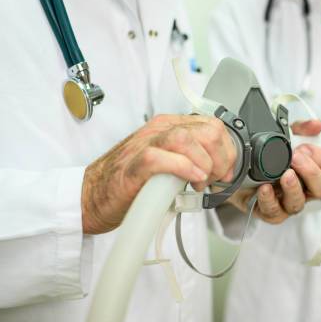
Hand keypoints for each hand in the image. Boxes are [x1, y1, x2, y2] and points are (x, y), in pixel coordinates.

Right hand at [82, 115, 236, 233]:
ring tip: (201, 182)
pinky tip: (190, 181)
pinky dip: (183, 168)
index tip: (226, 172)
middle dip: (221, 158)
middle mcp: (159, 130)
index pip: (213, 125)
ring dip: (204, 163)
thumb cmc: (132, 182)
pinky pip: (161, 157)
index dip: (227, 151)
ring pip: (186, 138)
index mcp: (170, 126)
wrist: (93, 196)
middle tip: (214, 179)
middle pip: (206, 130)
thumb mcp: (170, 164)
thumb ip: (192, 160)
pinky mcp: (134, 164)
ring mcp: (145, 144)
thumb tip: (221, 171)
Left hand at [228, 120, 320, 223]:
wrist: (237, 170)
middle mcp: (305, 188)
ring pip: (299, 203)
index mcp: (314, 169)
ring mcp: (288, 201)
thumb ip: (300, 128)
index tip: (307, 148)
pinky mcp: (269, 211)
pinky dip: (269, 200)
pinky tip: (265, 187)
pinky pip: (274, 212)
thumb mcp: (284, 136)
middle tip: (296, 157)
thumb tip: (315, 125)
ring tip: (284, 174)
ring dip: (293, 187)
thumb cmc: (266, 156)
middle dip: (311, 172)